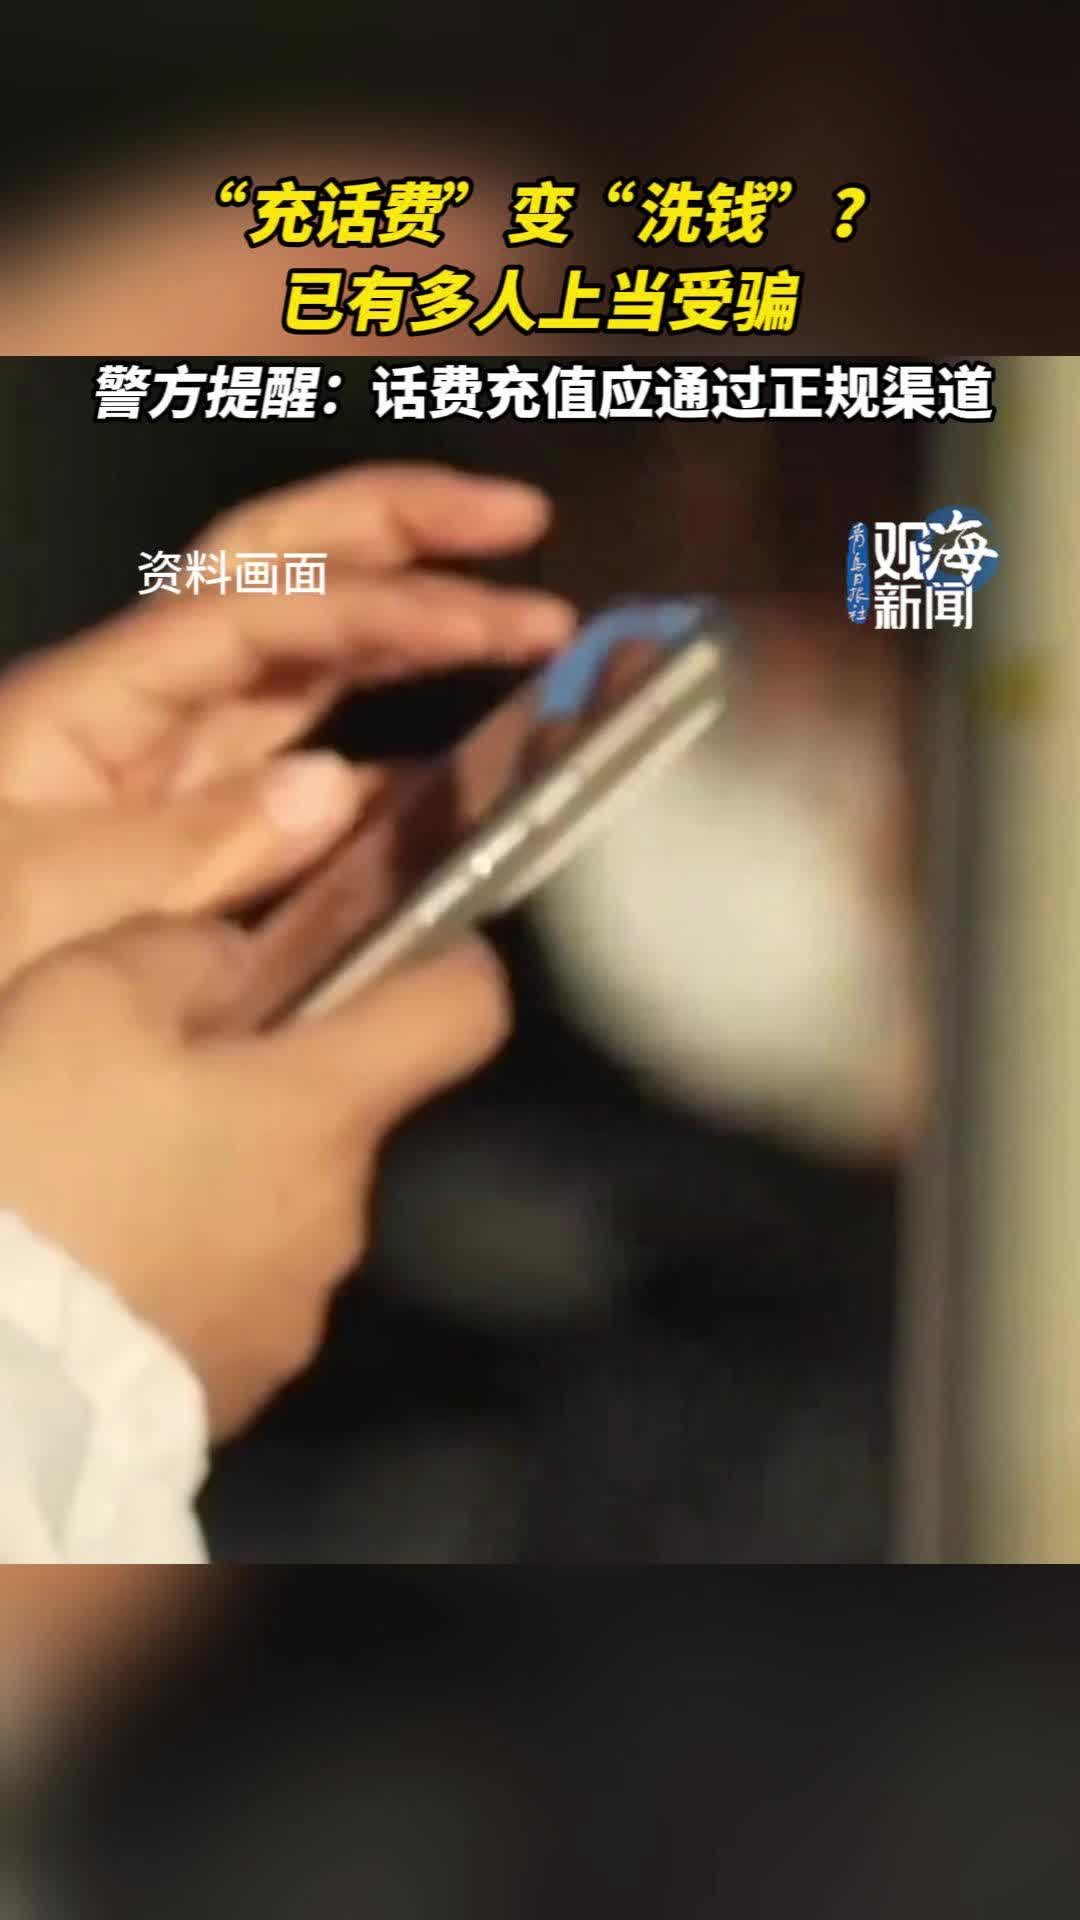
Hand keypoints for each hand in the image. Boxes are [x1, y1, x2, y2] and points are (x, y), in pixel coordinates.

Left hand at [0, 464, 573, 981]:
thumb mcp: (56, 903)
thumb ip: (197, 848)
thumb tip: (342, 787)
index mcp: (92, 699)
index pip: (254, 606)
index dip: (379, 599)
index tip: (493, 618)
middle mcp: (143, 702)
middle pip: (276, 566)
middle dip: (398, 526)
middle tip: (519, 520)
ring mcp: (179, 760)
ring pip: (309, 653)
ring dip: (416, 624)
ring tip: (527, 623)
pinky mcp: (210, 829)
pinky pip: (315, 766)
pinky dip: (397, 759)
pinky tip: (465, 772)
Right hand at [0, 914, 509, 1438]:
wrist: (0, 1385)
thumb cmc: (44, 1169)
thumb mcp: (85, 1003)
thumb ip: (187, 957)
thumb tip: (241, 960)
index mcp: (326, 1110)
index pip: (464, 1011)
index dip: (444, 962)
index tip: (392, 948)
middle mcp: (340, 1215)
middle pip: (336, 1117)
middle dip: (262, 1090)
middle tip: (149, 1081)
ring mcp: (293, 1312)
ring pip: (276, 1208)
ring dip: (214, 1184)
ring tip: (101, 1185)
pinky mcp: (238, 1385)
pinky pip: (229, 1295)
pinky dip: (182, 1268)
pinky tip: (97, 1265)